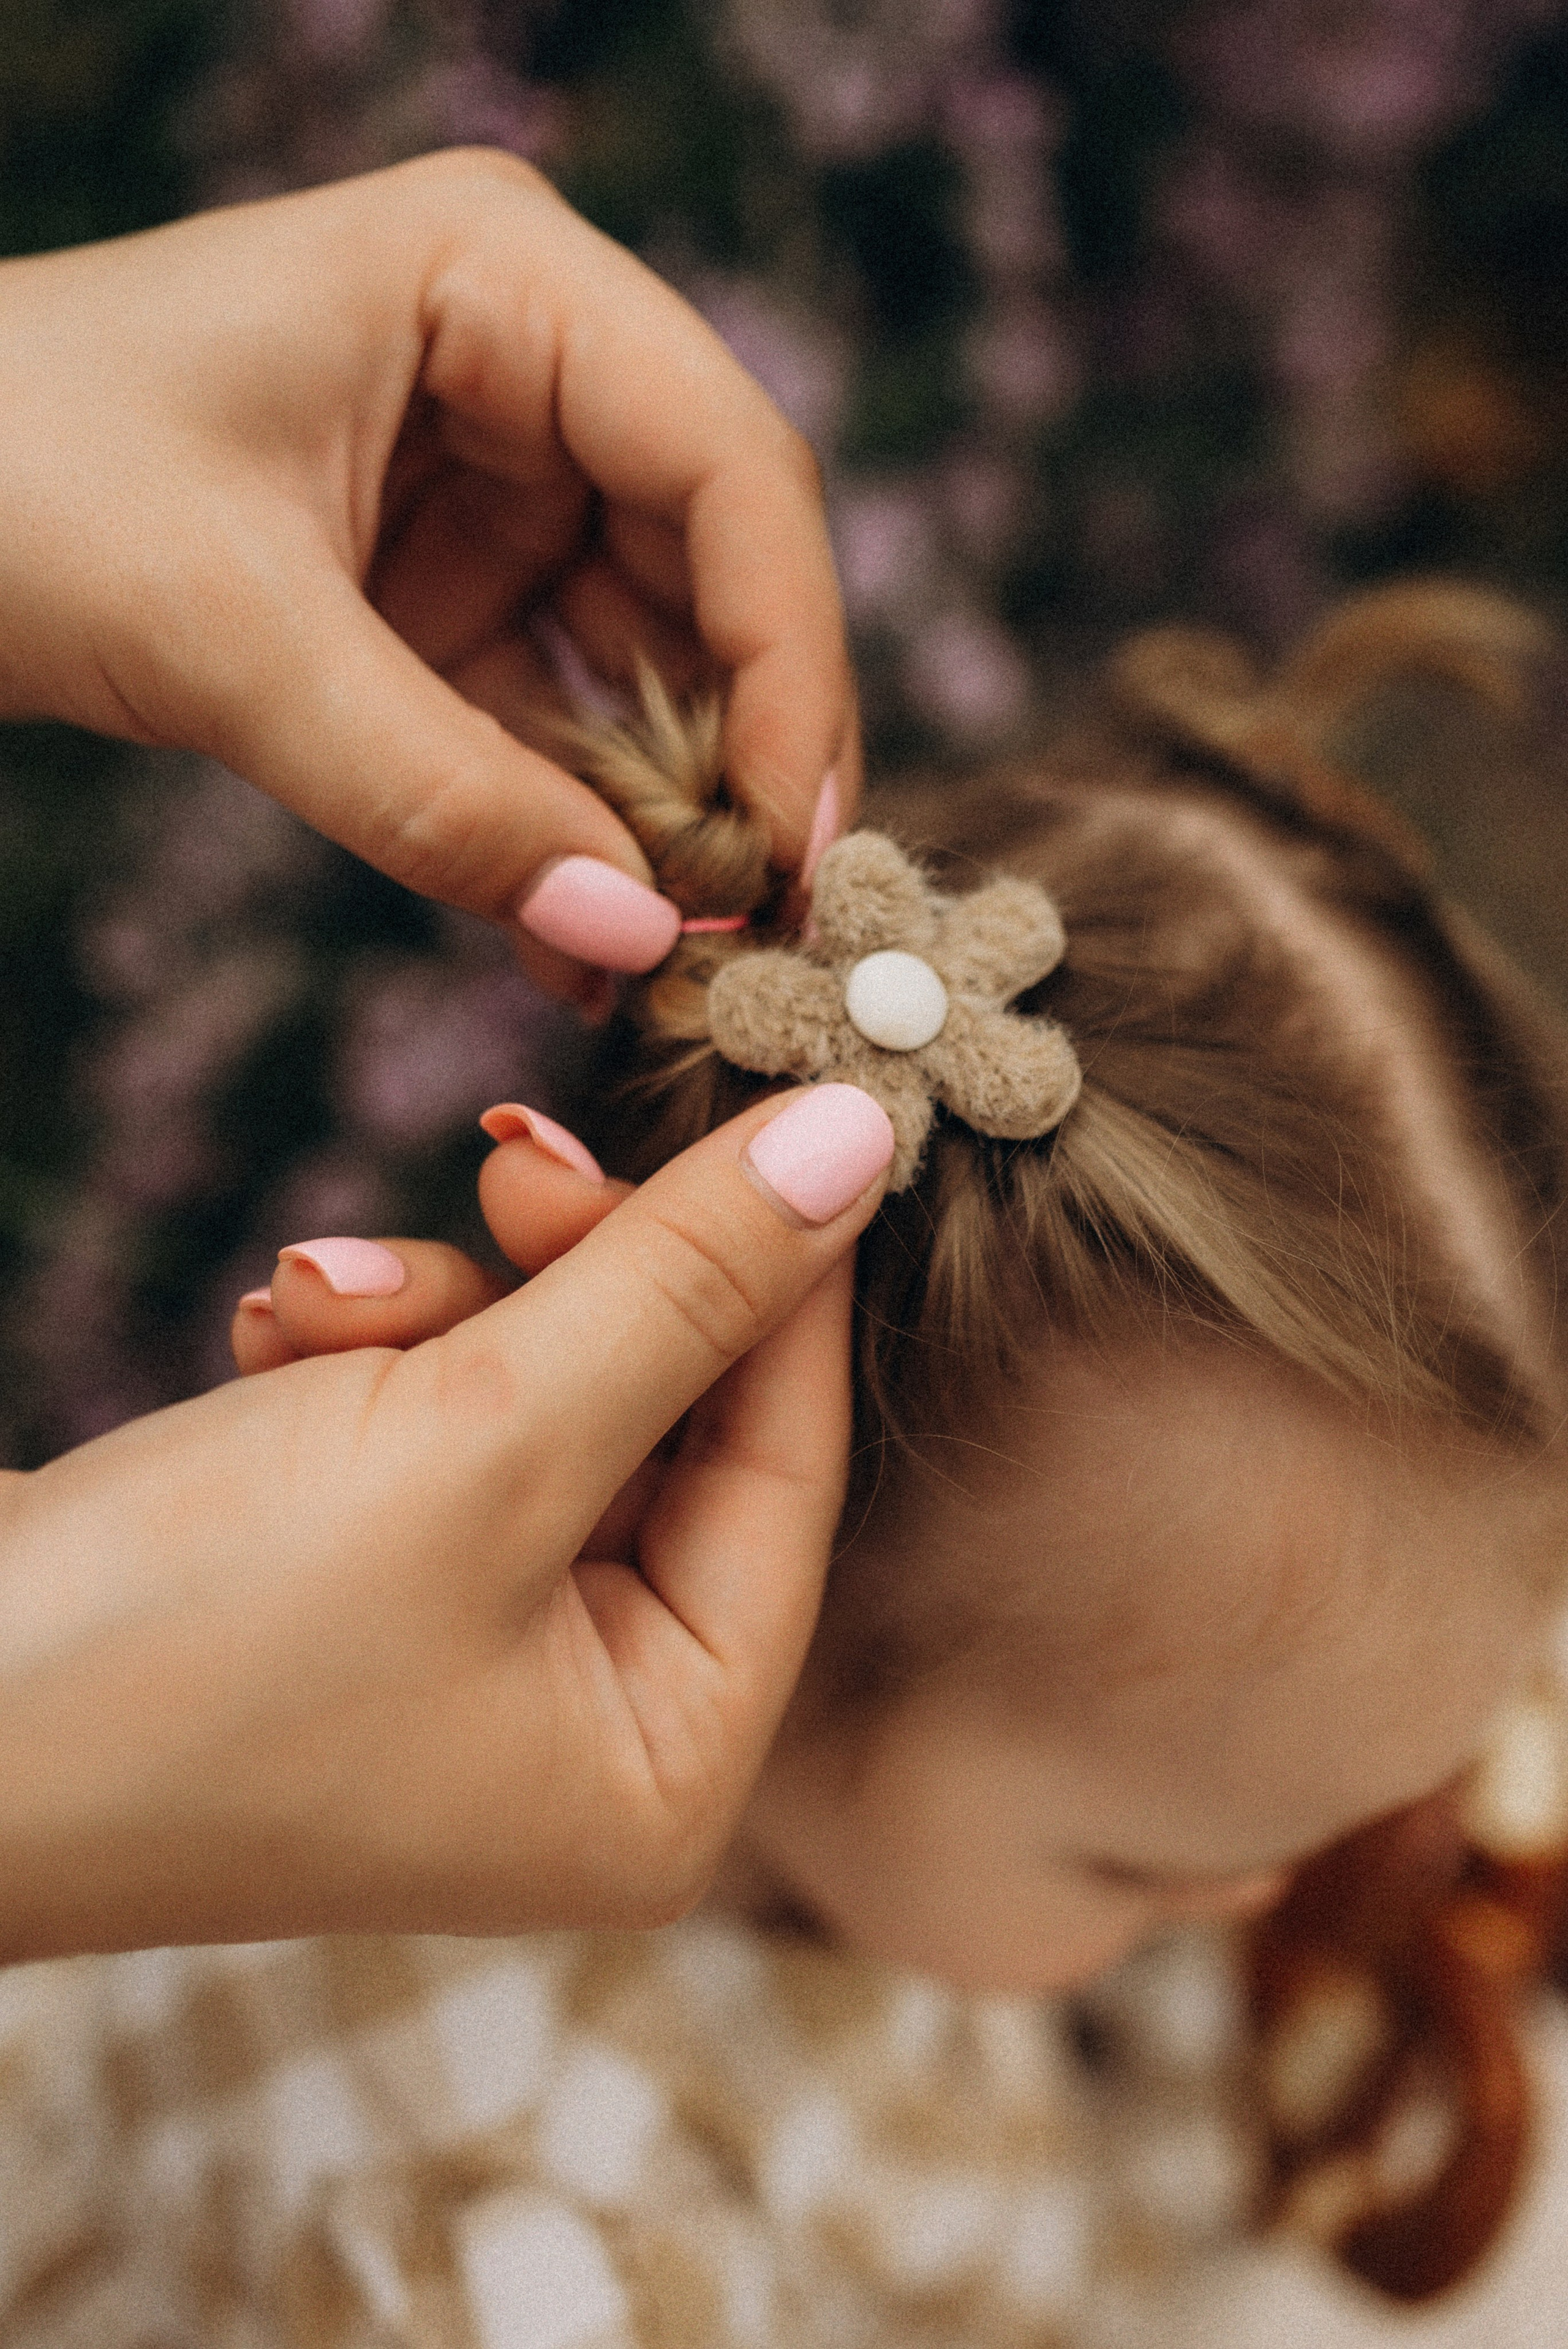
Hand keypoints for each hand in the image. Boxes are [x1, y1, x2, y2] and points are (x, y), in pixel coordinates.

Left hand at [0, 151, 855, 995]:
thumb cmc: (7, 480)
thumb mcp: (233, 638)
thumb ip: (444, 796)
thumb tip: (638, 937)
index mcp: (500, 277)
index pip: (728, 470)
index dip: (789, 660)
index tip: (793, 838)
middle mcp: (518, 362)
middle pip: (708, 568)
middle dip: (732, 752)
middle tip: (755, 921)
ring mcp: (480, 477)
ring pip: (635, 657)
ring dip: (651, 812)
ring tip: (662, 953)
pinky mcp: (430, 583)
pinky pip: (538, 715)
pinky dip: (560, 826)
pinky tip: (574, 935)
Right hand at [0, 1087, 892, 1958]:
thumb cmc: (191, 1637)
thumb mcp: (480, 1435)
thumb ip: (684, 1285)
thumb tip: (862, 1141)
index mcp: (666, 1771)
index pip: (791, 1468)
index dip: (786, 1274)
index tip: (774, 1102)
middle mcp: (587, 1741)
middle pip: (665, 1428)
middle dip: (564, 1284)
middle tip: (508, 1147)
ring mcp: (468, 1678)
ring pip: (539, 1406)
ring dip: (436, 1315)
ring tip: (309, 1296)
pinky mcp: (362, 1609)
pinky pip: (432, 1436)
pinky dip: (362, 1365)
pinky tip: (269, 1339)